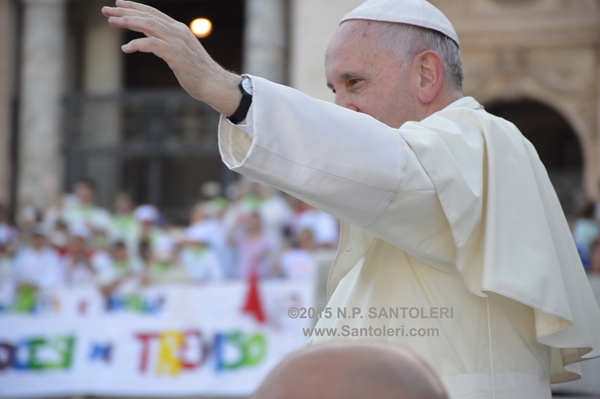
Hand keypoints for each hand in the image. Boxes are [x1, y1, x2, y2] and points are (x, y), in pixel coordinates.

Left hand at [102, 0, 241, 114]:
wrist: (214, 84)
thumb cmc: (197, 72)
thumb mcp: (181, 53)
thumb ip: (168, 43)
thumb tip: (152, 40)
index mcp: (178, 29)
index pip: (153, 12)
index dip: (134, 6)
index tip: (118, 4)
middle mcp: (177, 31)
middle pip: (147, 15)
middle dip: (125, 12)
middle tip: (105, 11)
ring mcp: (177, 41)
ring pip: (148, 24)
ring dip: (128, 22)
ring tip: (111, 22)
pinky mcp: (176, 54)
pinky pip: (152, 44)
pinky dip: (137, 44)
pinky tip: (125, 48)